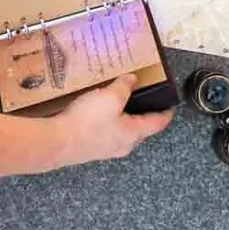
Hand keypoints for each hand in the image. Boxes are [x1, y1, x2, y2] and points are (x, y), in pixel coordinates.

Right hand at [53, 75, 175, 164]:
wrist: (57, 142)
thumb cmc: (88, 122)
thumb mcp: (110, 97)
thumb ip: (124, 87)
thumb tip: (132, 80)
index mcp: (133, 133)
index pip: (158, 123)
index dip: (166, 113)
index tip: (171, 106)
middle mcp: (123, 145)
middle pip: (141, 129)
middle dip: (144, 115)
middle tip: (144, 99)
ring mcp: (106, 149)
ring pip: (123, 132)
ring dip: (124, 118)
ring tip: (119, 101)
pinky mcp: (91, 148)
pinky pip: (106, 133)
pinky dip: (109, 122)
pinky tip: (98, 112)